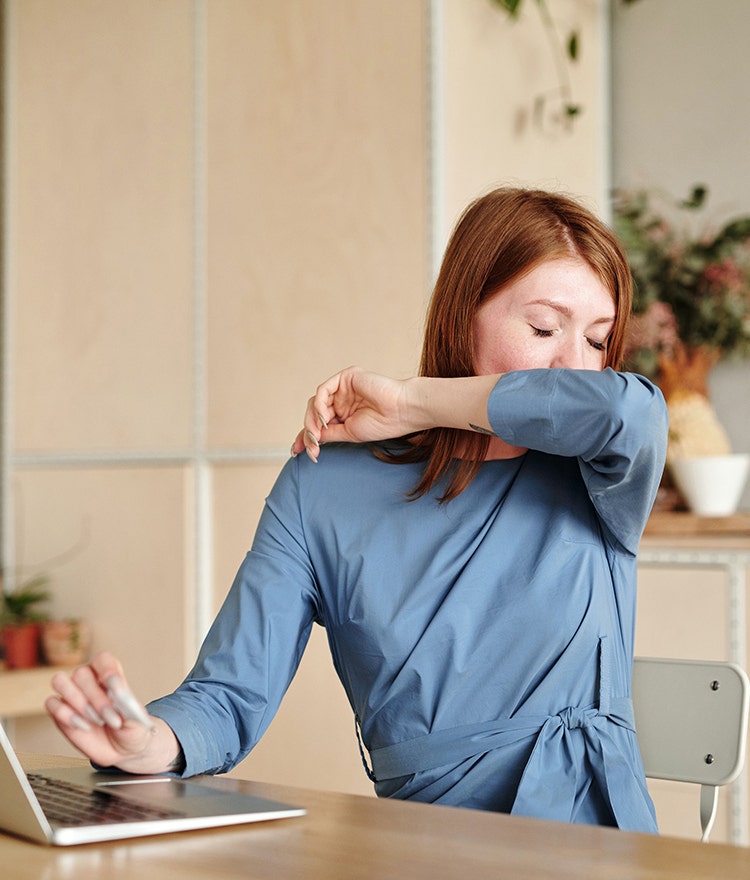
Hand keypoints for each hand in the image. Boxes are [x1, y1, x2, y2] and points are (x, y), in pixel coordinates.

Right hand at [45, 651, 175, 772]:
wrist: (122, 750)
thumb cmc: (131, 728)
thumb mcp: (137, 720)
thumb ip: (129, 706)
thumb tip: (120, 697)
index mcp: (109, 673)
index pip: (103, 660)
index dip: (108, 671)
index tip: (117, 690)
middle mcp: (88, 680)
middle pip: (81, 674)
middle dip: (97, 698)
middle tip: (111, 718)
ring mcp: (72, 694)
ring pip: (60, 681)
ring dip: (78, 702)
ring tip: (96, 720)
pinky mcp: (59, 712)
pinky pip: (52, 703)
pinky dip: (66, 715)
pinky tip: (84, 726)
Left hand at [292, 367, 422, 461]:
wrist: (401, 411)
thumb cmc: (382, 424)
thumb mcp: (349, 433)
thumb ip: (329, 433)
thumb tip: (310, 438)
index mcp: (345, 413)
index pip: (319, 423)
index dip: (306, 436)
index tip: (296, 451)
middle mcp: (342, 399)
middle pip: (314, 412)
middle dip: (308, 430)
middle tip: (310, 447)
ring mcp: (343, 388)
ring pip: (316, 402)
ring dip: (312, 420)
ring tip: (317, 435)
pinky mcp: (346, 377)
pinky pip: (323, 390)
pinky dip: (320, 406)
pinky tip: (325, 419)